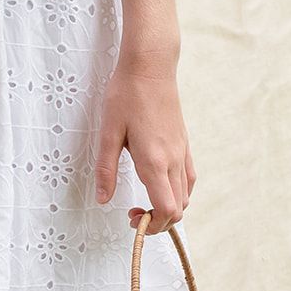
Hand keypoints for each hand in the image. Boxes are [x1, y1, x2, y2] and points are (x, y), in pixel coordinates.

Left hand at [93, 53, 193, 233]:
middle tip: (134, 213)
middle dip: (158, 222)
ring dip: (168, 208)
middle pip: (179, 209)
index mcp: (155, 161)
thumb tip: (103, 200)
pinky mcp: (184, 144)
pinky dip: (176, 192)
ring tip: (144, 201)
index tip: (132, 219)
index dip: (152, 225)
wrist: (151, 65)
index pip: (166, 210)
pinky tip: (157, 185)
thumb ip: (106, 170)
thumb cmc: (127, 95)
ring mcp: (182, 152)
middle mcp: (174, 159)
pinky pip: (188, 178)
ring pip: (186, 195)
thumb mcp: (108, 133)